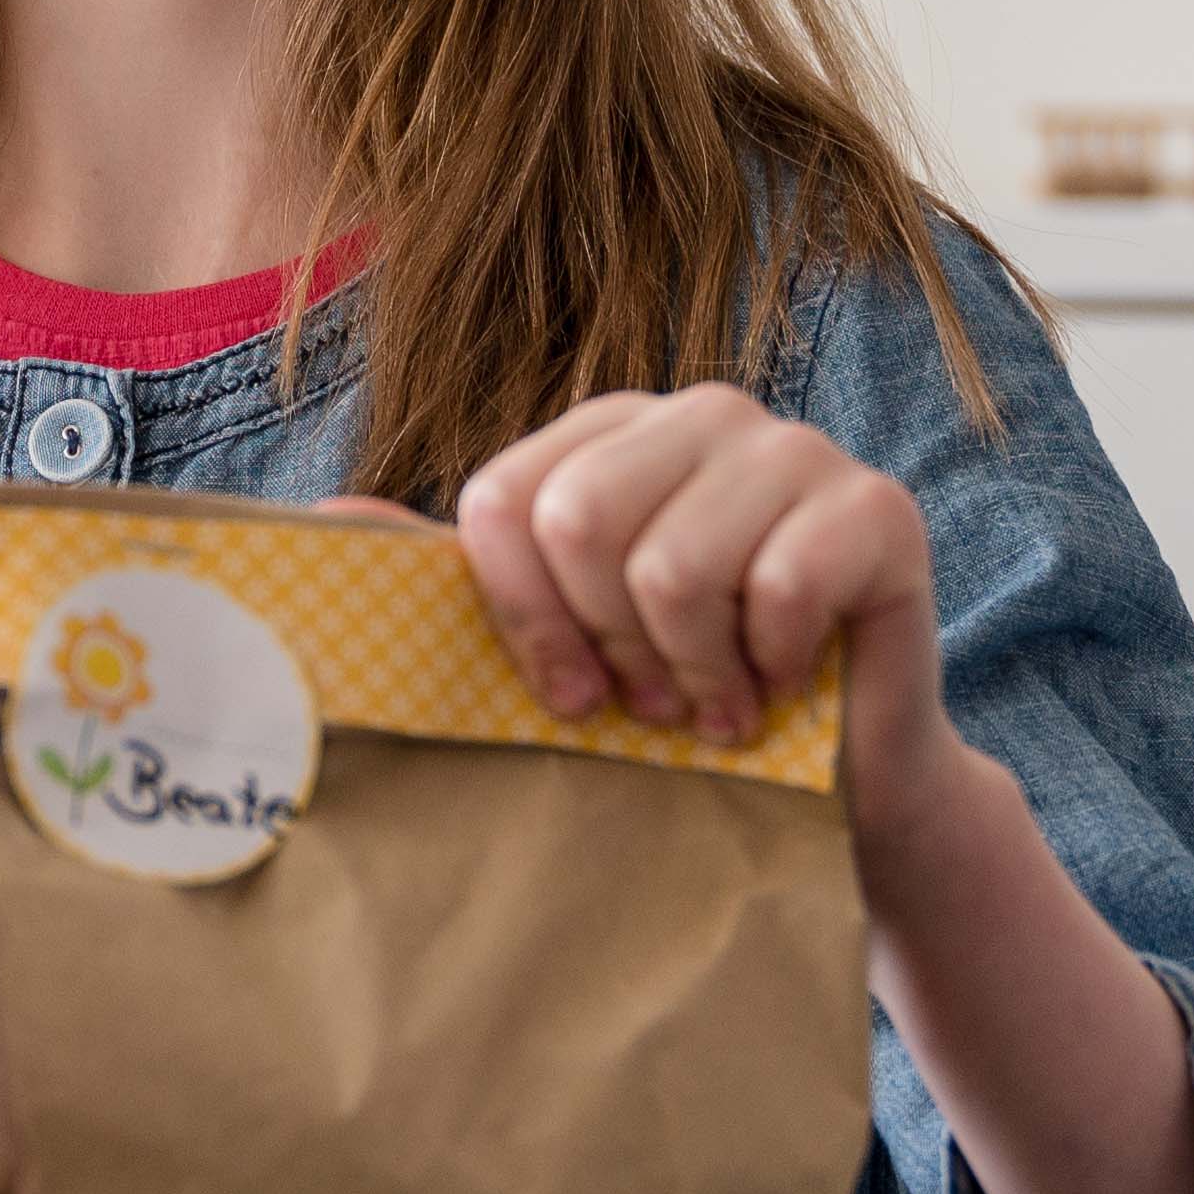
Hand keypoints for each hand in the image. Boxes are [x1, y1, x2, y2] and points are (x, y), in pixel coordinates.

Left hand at [364, 387, 957, 818]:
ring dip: (692, 672)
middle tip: (652, 702)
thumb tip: (315, 518)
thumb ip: (448, 578)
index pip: (506, 500)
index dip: (522, 617)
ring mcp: (795, 450)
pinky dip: (770, 667)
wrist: (836, 778)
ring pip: (676, 565)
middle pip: (580, 522)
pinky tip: (783, 685)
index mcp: (610, 431)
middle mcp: (702, 415)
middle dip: (607, 646)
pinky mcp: (878, 508)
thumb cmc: (681, 701)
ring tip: (715, 703)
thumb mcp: (555, 641)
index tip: (566, 693)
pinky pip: (781, 588)